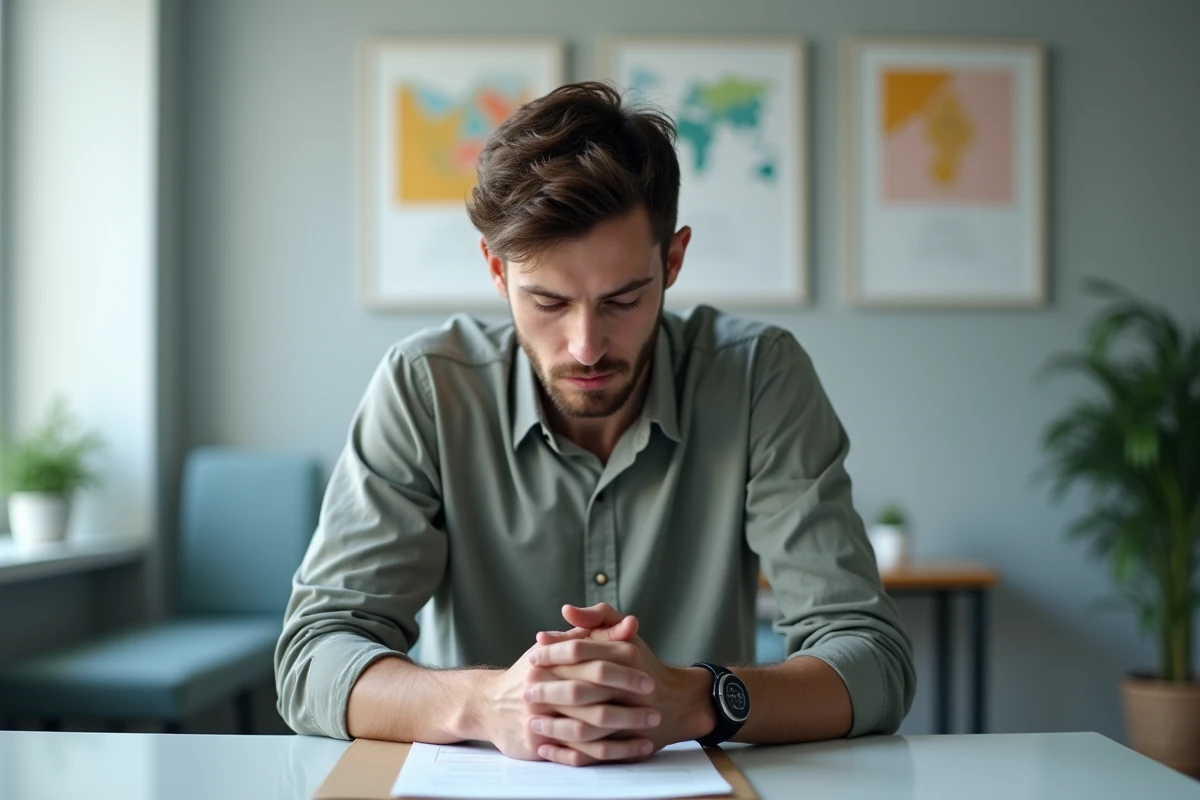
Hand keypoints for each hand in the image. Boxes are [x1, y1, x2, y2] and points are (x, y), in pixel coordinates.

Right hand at [480, 639, 658, 763]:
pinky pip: (582, 752)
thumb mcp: (555, 649)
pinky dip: (612, 753)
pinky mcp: (540, 745)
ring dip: (623, 727)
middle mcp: (542, 687)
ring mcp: (540, 718)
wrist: (488, 705)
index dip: (619, 663)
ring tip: (651, 727)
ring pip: (588, 726)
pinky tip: (635, 749)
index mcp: (548, 660)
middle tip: (653, 698)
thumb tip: (630, 623)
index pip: (589, 657)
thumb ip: (592, 634)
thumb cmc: (531, 674)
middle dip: (624, 695)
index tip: (647, 670)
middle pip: (590, 691)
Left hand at [528, 604, 715, 764]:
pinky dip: (566, 754)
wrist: (674, 703)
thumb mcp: (623, 634)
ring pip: (584, 727)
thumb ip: (596, 617)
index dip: (552, 653)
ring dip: (554, 727)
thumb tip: (566, 611)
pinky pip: (592, 755)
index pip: (580, 651)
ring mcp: (629, 719)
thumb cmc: (640, 664)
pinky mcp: (626, 745)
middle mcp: (629, 687)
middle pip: (580, 690)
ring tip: (532, 722)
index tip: (532, 657)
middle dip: (548, 692)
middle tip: (525, 693)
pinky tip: (546, 748)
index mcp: (625, 654)